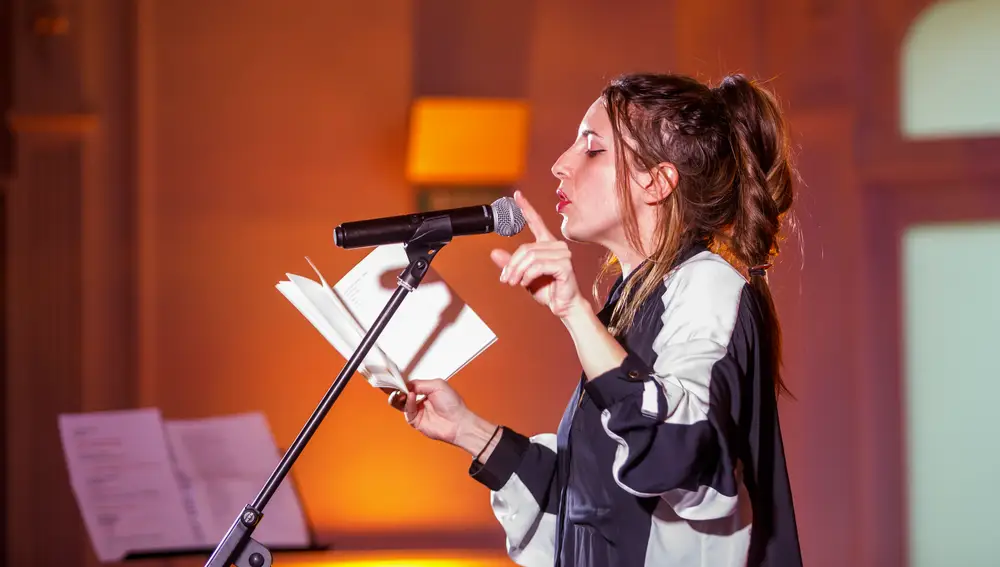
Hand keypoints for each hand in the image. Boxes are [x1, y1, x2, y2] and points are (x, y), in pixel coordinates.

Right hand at [386, 381, 500, 459]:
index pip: (409, 385)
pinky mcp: (415, 421)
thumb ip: (420, 384)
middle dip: (396, 389)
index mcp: (426, 391)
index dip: (402, 383)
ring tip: (399, 391)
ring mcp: (417, 411)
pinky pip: (407, 411)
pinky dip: (408, 403)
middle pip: (402, 394)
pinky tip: (411, 397)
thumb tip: (407, 385)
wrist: (458, 422)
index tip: (396, 378)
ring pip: (401, 403)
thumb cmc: (453, 404)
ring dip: (398, 396)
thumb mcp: (437, 385)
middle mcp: (420, 401)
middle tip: (391, 385)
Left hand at [491, 191, 586, 318]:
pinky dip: (528, 275)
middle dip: (512, 265)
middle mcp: (556, 246)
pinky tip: (526, 283)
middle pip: (525, 248)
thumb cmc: (547, 290)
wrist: (563, 306)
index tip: (517, 195)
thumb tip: (494, 252)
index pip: (536, 221)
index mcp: (547, 244)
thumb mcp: (524, 276)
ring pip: (530, 257)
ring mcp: (563, 254)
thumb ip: (511, 263)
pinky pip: (538, 266)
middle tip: (507, 279)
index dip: (526, 208)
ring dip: (518, 272)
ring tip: (515, 282)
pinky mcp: (565, 265)